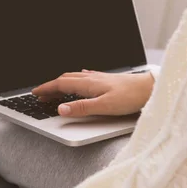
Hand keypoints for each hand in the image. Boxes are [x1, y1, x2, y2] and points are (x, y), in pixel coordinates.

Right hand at [32, 70, 153, 116]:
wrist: (151, 88)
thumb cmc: (131, 97)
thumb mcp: (104, 106)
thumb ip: (82, 108)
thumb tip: (60, 110)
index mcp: (88, 84)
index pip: (60, 84)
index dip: (46, 88)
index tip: (35, 92)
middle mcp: (92, 78)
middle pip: (65, 79)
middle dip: (51, 86)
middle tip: (41, 93)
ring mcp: (100, 78)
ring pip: (74, 77)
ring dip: (62, 82)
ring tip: (55, 89)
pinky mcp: (107, 80)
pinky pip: (86, 77)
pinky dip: (76, 79)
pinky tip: (81, 79)